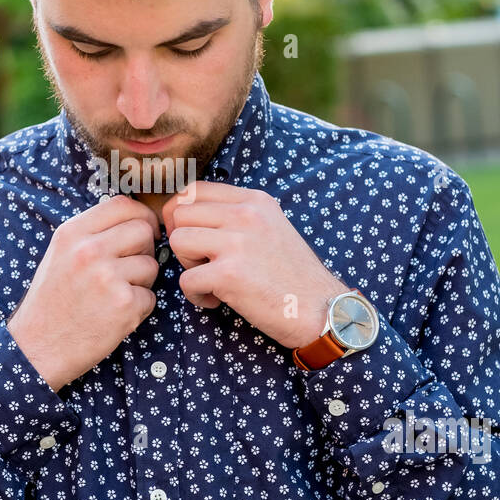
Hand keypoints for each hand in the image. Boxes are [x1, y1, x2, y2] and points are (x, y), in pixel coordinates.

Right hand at [7, 195, 160, 390]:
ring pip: (151, 265)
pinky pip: (150, 297)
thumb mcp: (61, 254)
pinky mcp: (124, 305)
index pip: (123, 204)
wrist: (38, 347)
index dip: (142, 216)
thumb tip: (138, 219)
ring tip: (114, 295)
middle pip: (144, 230)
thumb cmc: (52, 300)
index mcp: (72, 233)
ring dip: (141, 281)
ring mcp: (108, 277)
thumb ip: (93, 233)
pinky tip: (114, 315)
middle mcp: (90, 250)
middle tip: (129, 268)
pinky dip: (138, 308)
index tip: (144, 230)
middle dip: (145, 248)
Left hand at [161, 182, 348, 349]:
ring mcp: (237, 242)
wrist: (321, 310)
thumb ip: (237, 216)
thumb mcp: (270, 227)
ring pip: (177, 241)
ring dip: (187, 265)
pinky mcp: (230, 274)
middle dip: (182, 241)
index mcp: (254, 201)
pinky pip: (186, 280)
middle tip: (202, 263)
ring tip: (210, 279)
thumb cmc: (293, 275)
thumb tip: (188, 214)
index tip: (190, 237)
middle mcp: (246, 214)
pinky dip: (195, 296)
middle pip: (179, 213)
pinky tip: (216, 300)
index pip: (194, 189)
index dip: (180, 213)